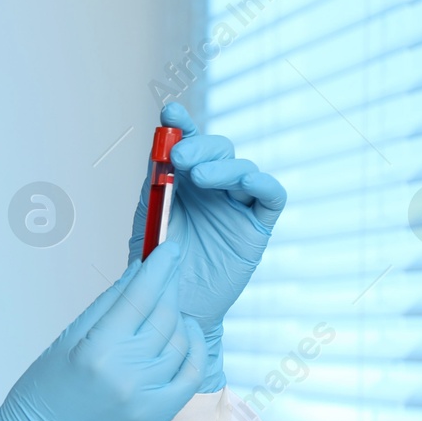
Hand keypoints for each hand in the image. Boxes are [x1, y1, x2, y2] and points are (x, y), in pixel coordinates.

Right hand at [0, 240, 205, 420]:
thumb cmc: (42, 396)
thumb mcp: (65, 341)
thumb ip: (106, 307)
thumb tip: (137, 276)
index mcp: (97, 350)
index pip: (140, 296)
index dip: (160, 267)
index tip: (170, 249)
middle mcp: (126, 373)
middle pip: (164, 315)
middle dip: (168, 287)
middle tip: (167, 272)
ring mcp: (146, 397)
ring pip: (181, 341)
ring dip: (178, 318)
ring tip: (165, 310)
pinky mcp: (158, 415)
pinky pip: (191, 373)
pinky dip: (193, 349)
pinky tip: (184, 337)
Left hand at [128, 101, 286, 391]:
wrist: (173, 306)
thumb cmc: (156, 264)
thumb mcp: (150, 217)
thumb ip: (156, 182)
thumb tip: (159, 146)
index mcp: (183, 181)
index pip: (187, 142)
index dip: (182, 124)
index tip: (171, 114)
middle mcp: (213, 187)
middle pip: (219, 150)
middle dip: (202, 146)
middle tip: (182, 156)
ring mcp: (237, 205)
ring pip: (243, 169)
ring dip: (224, 166)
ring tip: (201, 176)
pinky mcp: (257, 226)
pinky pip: (271, 196)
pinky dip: (261, 183)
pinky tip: (245, 183)